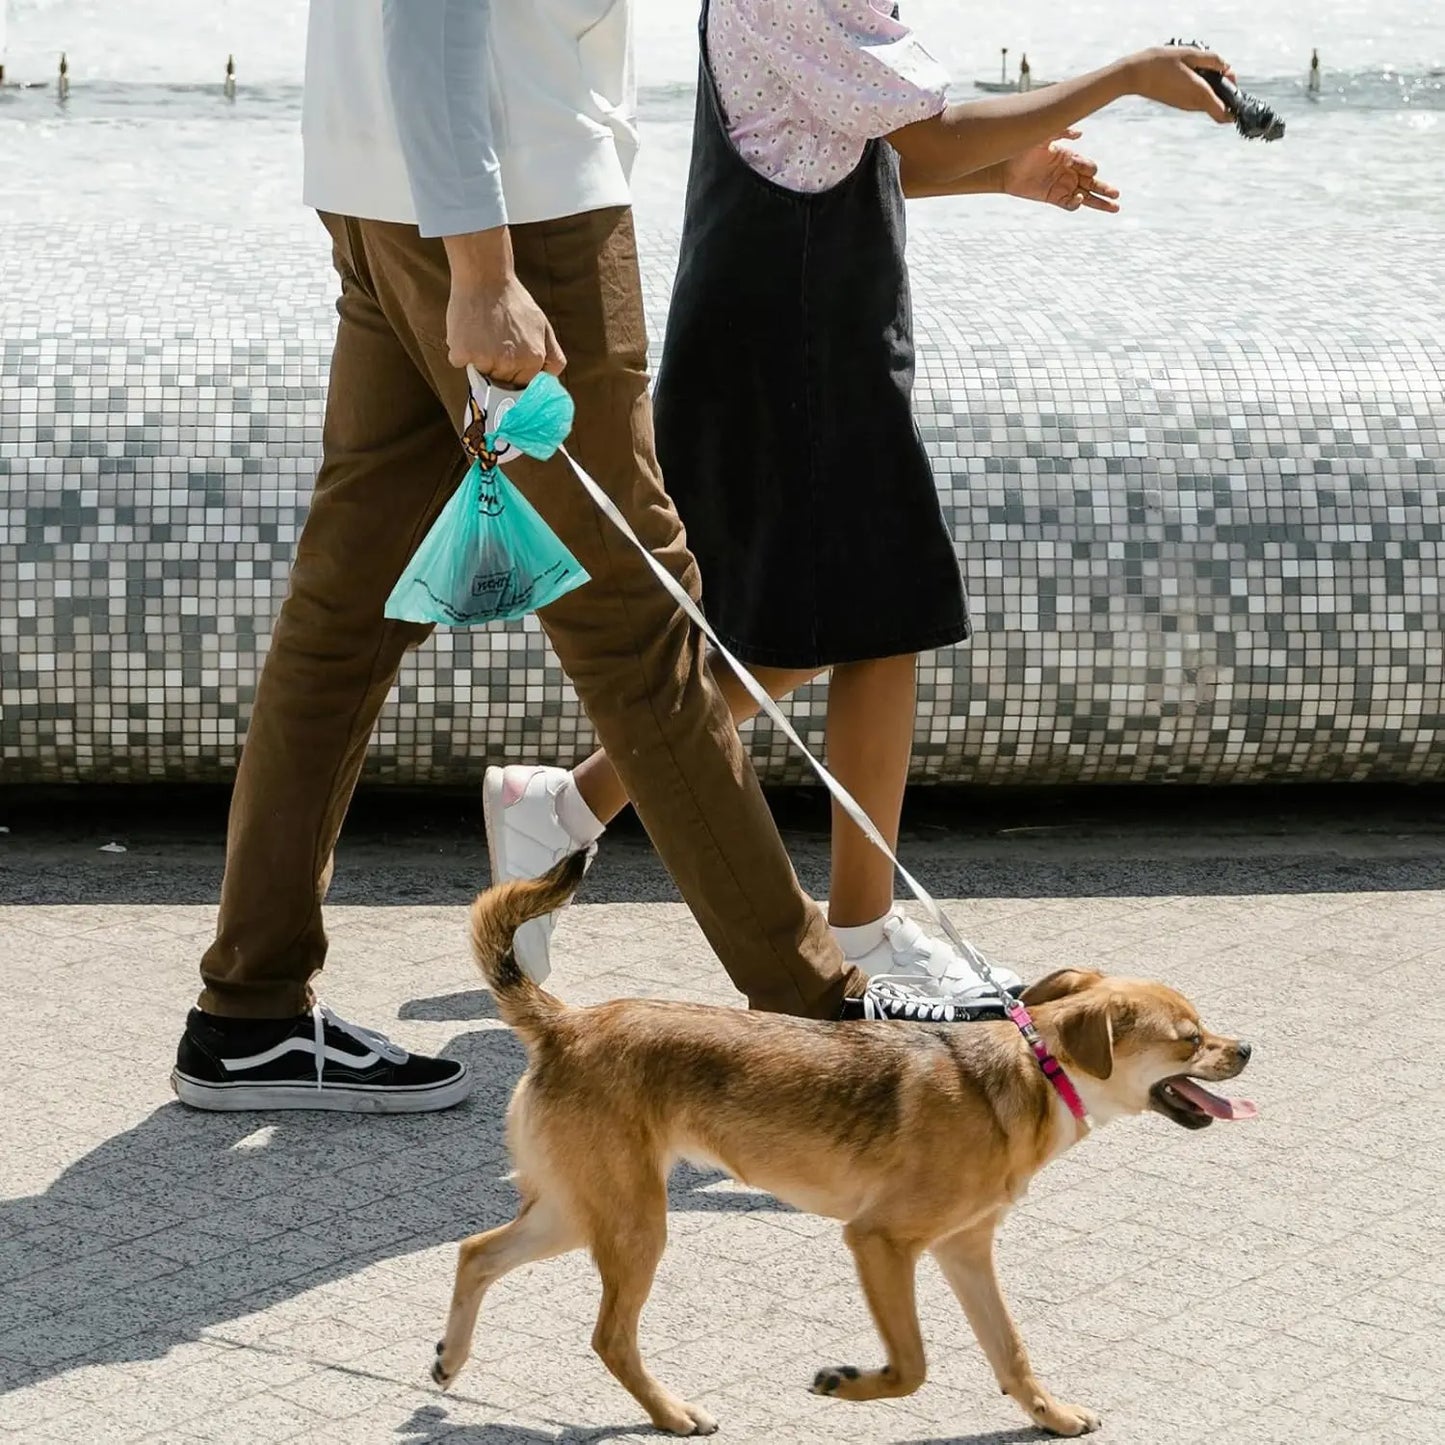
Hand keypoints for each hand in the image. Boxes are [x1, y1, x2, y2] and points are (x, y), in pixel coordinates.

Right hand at [442, 226, 564, 384]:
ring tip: (481, 334)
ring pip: (480, 373)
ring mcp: (486, 359)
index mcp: (533, 359)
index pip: (522, 385)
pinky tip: (467, 331)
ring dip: (477, 359)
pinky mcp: (463, 353)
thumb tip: (551, 380)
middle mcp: (510, 363)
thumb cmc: (514, 301)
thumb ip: (553, 357)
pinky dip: (460, 351)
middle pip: (501, 382)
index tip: (508, 357)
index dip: (514, 373)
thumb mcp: (543, 327)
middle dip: (497, 368)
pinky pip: (459, 362)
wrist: (485, 277)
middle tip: (493, 340)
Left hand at [1001, 130, 1119, 212]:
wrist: (1004, 166)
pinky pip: (1069, 204)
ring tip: (1115, 207)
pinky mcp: (1052, 198)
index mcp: (1070, 158)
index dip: (1087, 167)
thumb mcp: (1044, 136)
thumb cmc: (1023, 148)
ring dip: (1099, 202)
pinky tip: (1079, 200)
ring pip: (1085, 196)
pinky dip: (1076, 204)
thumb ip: (1061, 132)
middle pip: (1093, 183)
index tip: (1074, 164)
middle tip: (1116, 195)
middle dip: (1105, 189)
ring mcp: (1061, 187)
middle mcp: (1069, 174)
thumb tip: (1080, 134)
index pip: (1088, 166)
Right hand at [1125, 46, 1233, 122]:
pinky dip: (1201, 89)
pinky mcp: (1179, 103)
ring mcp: (1185, 106)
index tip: (1233, 88)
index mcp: (1199, 93)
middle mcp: (1193, 104)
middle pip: (1218, 106)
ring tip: (1203, 69)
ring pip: (1208, 102)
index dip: (1234, 106)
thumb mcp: (1190, 54)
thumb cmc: (1161, 63)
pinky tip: (1192, 74)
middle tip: (1220, 69)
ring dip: (1212, 88)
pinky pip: (1197, 100)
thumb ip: (1212, 60)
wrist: (1135, 75)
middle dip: (1224, 89)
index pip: (1223, 114)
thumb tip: (1226, 67)